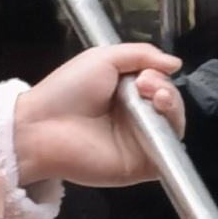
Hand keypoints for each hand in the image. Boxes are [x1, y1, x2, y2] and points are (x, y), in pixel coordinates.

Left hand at [12, 42, 184, 192]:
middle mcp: (134, 119)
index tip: (144, 74)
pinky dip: (171, 131)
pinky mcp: (141, 165)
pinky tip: (158, 113)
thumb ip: (141, 54)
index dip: (159, 77)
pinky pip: (169, 151)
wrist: (42, 126)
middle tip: (146, 84)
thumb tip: (175, 63)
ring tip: (154, 94)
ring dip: (173, 104)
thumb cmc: (64, 92)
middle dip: (167, 89)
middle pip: (171, 105)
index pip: (160, 85)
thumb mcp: (103, 58)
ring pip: (174, 125)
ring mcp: (139, 143)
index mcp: (125, 95)